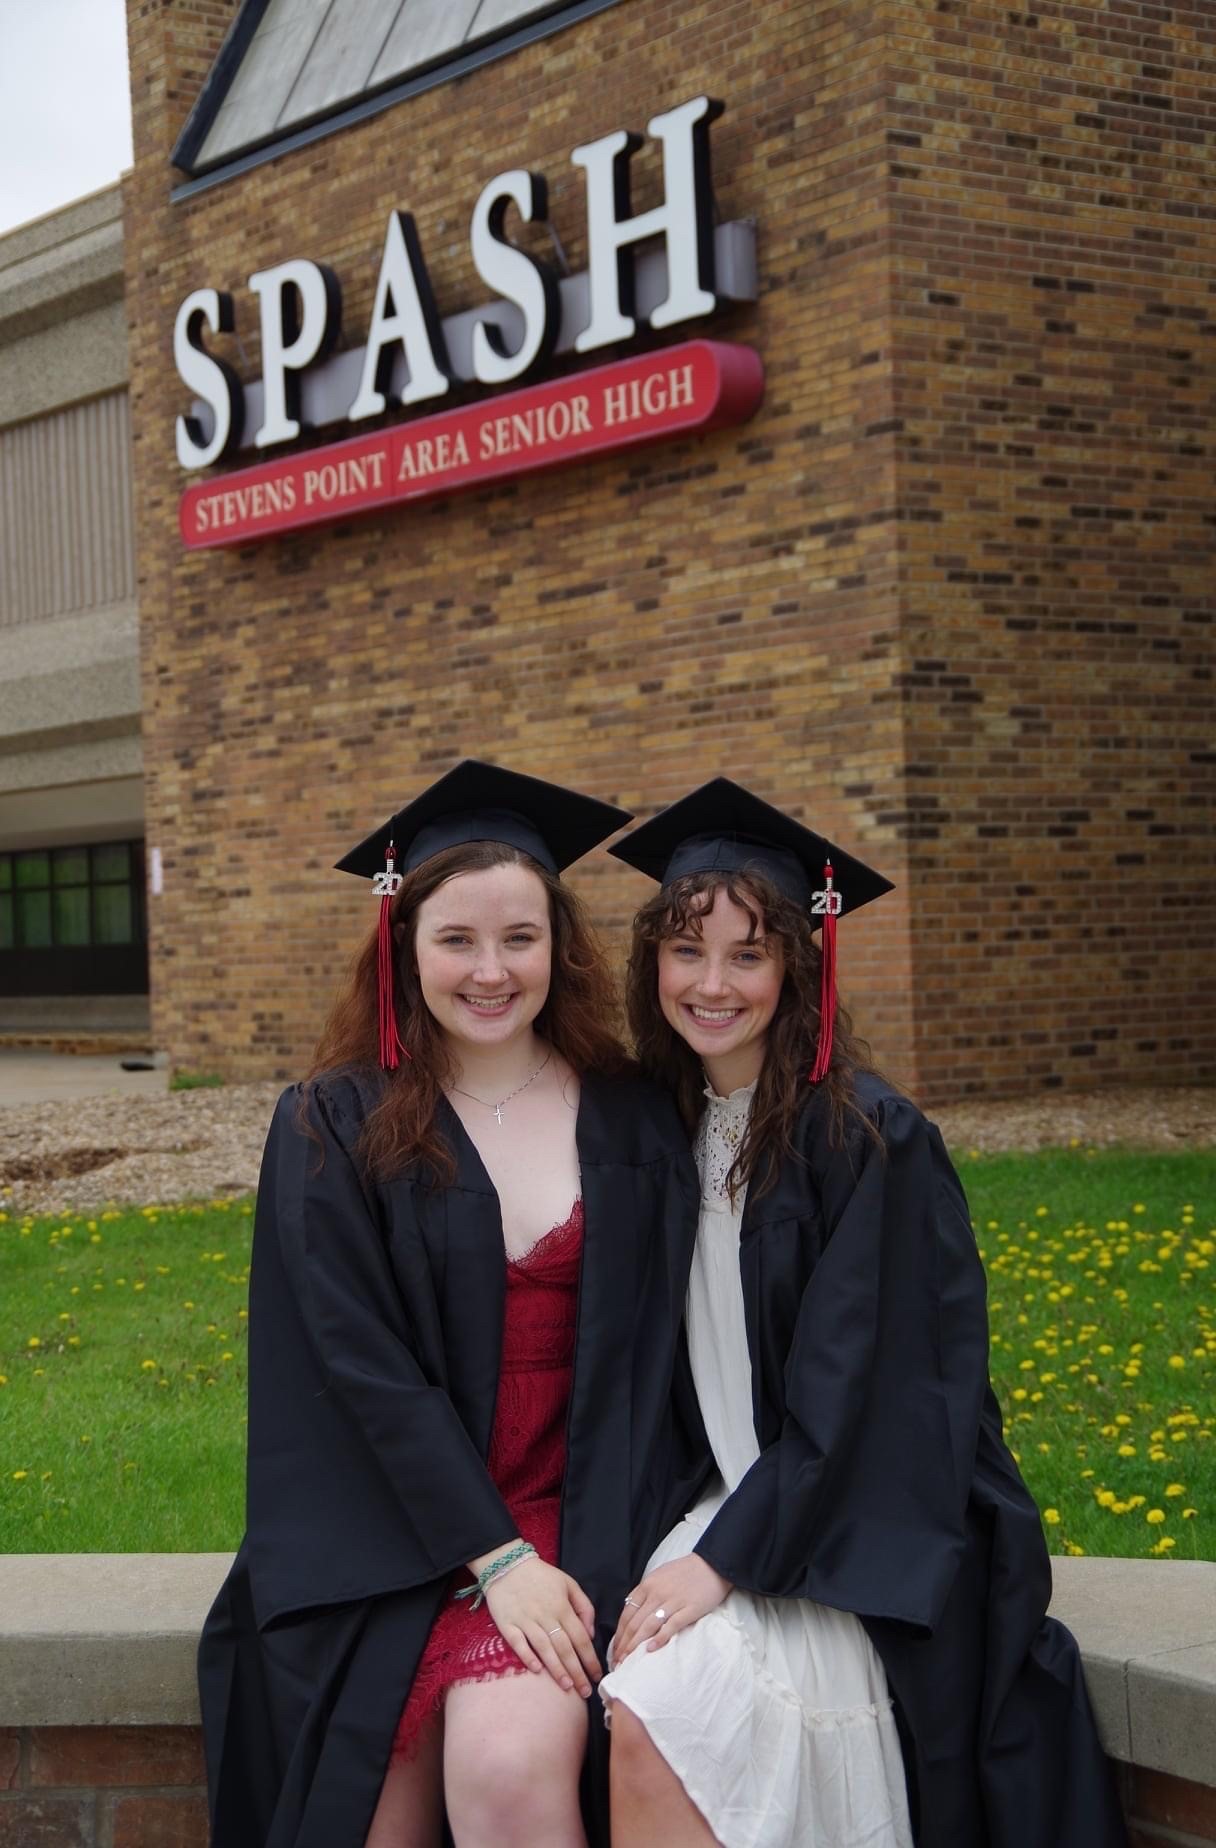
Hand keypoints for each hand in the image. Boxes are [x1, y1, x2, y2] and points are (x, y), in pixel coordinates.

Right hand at [481, 1557, 600, 1696]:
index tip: (597, 1676)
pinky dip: (527, 1656)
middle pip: (565, 1648)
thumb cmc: (541, 1576)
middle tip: (586, 1692)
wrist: (507, 1564)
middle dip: (577, 1671)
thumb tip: (590, 1632)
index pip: (580, 1638)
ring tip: (567, 1687)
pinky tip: (537, 1670)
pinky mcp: (507, 1624)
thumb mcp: (568, 1583)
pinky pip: (518, 1643)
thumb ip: (583, 1606)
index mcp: (562, 1606)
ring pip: (544, 1648)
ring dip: (557, 1669)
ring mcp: (525, 1620)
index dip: (590, 1658)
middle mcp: (546, 1615)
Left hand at [610, 1555, 730, 1664]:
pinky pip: (671, 1626)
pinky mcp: (689, 1610)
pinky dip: (659, 1639)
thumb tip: (633, 1612)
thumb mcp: (659, 1576)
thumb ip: (646, 1593)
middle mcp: (656, 1593)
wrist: (713, 1565)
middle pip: (634, 1623)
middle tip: (617, 1662)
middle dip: (623, 1645)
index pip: (627, 1613)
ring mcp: (673, 1602)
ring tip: (628, 1661)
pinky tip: (650, 1650)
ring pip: (648, 1626)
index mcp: (647, 1585)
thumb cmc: (685, 1572)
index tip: (614, 1650)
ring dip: (635, 1646)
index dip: (619, 1634)